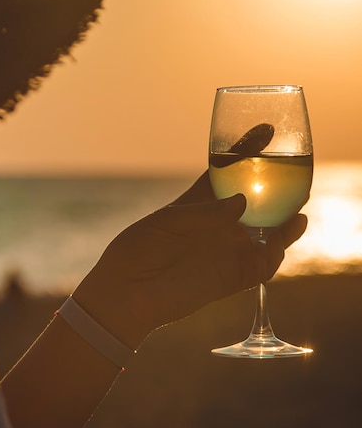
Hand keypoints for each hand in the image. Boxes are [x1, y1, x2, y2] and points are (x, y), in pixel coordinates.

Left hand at [73, 172, 307, 348]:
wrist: (126, 296)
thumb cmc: (137, 252)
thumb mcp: (166, 222)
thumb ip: (204, 212)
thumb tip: (241, 203)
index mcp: (197, 204)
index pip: (227, 172)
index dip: (246, 152)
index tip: (265, 131)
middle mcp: (216, 226)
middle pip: (255, 202)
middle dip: (277, 188)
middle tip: (297, 172)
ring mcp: (226, 251)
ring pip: (266, 233)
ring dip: (285, 221)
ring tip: (300, 204)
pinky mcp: (231, 278)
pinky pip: (262, 264)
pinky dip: (276, 252)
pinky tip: (284, 236)